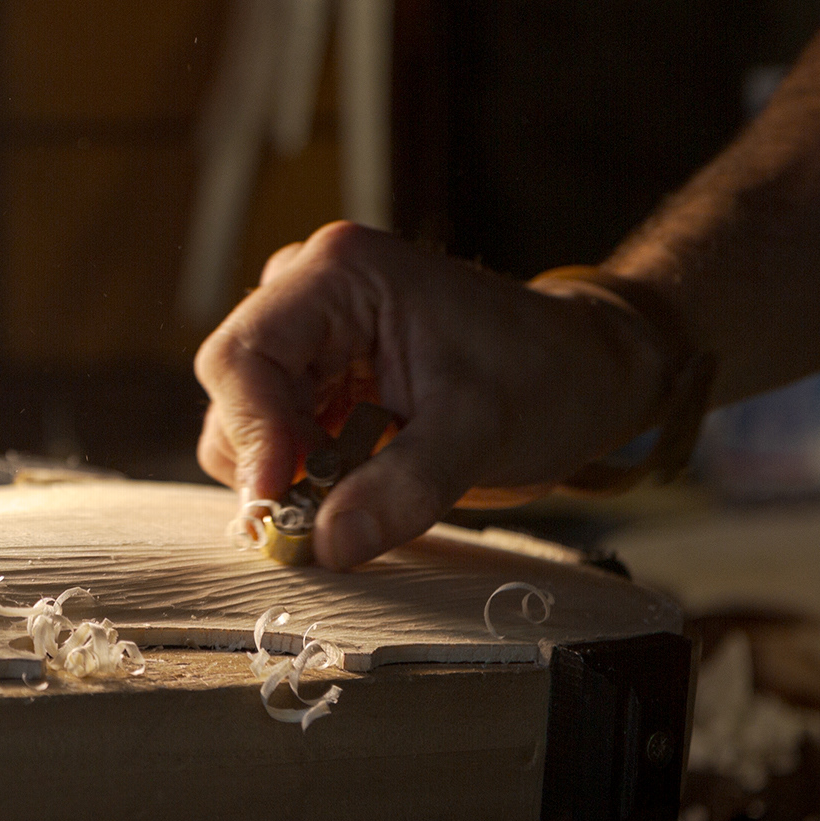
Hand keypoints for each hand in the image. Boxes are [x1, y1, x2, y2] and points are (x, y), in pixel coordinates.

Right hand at [193, 222, 675, 569]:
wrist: (583, 374)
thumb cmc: (545, 376)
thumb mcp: (482, 432)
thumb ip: (403, 489)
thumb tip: (327, 546)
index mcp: (341, 274)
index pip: (243, 355)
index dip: (250, 433)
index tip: (277, 504)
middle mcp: (309, 293)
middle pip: (235, 392)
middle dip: (271, 463)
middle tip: (324, 519)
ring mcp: (309, 336)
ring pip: (245, 423)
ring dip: (287, 477)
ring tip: (362, 493)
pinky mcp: (317, 378)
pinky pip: (275, 440)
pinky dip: (303, 480)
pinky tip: (358, 487)